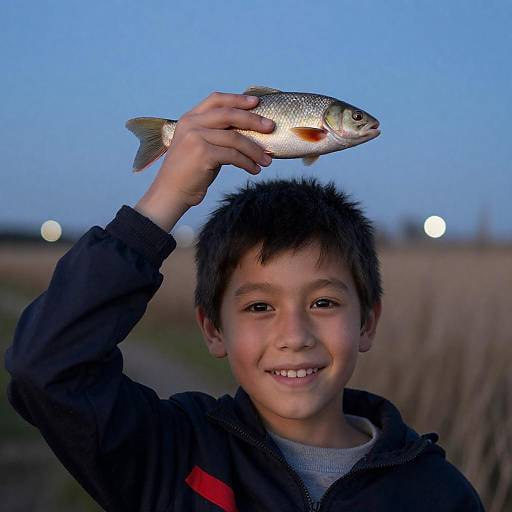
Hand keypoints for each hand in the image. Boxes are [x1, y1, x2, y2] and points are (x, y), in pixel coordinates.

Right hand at [149, 91, 274, 210]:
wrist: (171, 192)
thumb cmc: (189, 172)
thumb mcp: (198, 145)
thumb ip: (215, 134)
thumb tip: (248, 131)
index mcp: (190, 118)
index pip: (216, 100)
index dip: (238, 99)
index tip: (257, 102)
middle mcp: (191, 124)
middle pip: (229, 115)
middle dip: (253, 120)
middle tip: (271, 127)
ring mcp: (196, 138)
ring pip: (235, 138)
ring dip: (255, 150)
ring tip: (267, 159)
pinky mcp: (203, 154)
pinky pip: (233, 155)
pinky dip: (247, 163)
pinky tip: (254, 170)